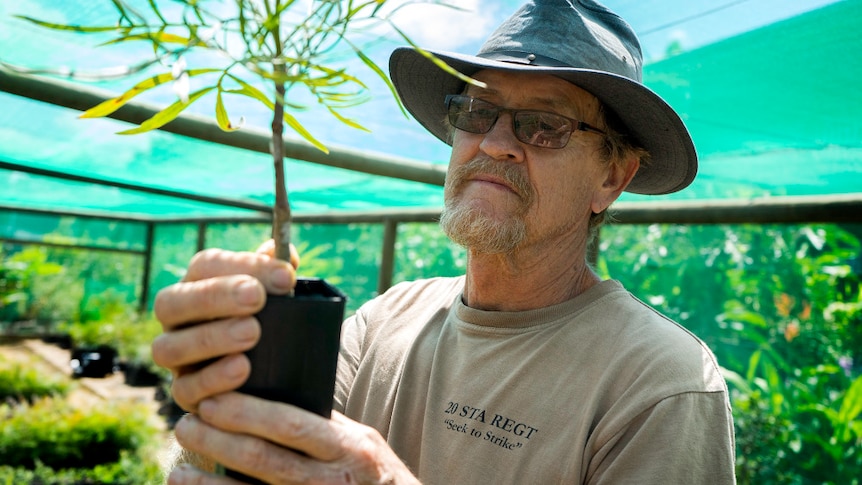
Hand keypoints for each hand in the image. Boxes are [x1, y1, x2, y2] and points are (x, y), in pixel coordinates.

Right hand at [152, 241, 298, 412]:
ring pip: (168, 348)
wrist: (279, 373)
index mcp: (197, 286)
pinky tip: (243, 369)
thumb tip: (284, 254)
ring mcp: (177, 359)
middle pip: (171, 302)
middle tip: (256, 297)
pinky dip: (213, 379)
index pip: (205, 265)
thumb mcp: (279, 297)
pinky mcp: (186, 394)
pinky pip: (185, 390)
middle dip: (214, 297)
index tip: (283, 275)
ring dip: (210, 338)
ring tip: (252, 333)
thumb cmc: (272, 322)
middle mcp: (177, 320)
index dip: (242, 266)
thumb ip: (279, 274)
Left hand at [169, 393, 420, 484]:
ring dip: (208, 476)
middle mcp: (332, 480)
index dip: (249, 414)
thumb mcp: (360, 441)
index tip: (214, 399)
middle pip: (266, 459)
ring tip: (179, 455)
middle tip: (187, 420)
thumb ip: (323, 422)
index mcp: (348, 447)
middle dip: (221, 438)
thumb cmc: (372, 472)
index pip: (292, 426)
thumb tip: (275, 387)